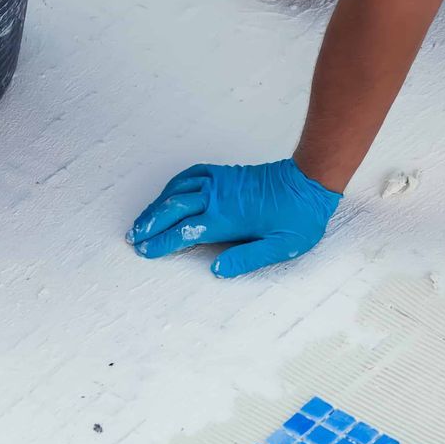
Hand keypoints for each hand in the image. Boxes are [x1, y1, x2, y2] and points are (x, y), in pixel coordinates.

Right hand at [128, 159, 340, 277]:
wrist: (310, 181)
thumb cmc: (299, 217)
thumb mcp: (282, 247)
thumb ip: (247, 258)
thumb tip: (217, 270)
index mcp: (228, 218)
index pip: (185, 231)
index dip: (162, 241)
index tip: (145, 250)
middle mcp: (219, 197)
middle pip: (174, 208)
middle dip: (150, 223)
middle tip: (134, 238)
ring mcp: (221, 182)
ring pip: (178, 190)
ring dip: (157, 205)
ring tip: (143, 220)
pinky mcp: (225, 174)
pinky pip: (192, 174)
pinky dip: (175, 184)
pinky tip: (167, 194)